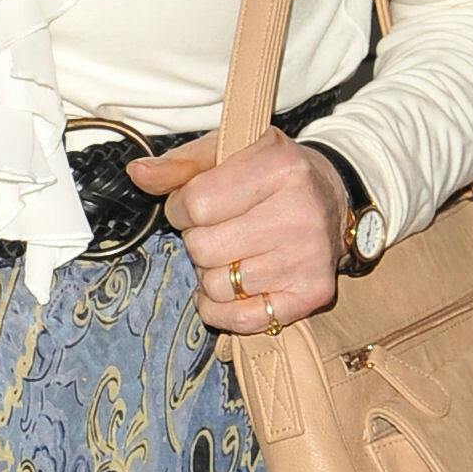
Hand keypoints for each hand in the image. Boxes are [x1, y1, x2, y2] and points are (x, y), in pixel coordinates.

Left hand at [125, 127, 348, 334]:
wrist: (335, 199)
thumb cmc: (272, 174)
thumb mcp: (231, 151)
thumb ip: (181, 164)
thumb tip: (137, 174)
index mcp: (279, 169)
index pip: (195, 204)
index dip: (181, 209)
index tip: (194, 206)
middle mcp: (299, 214)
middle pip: (202, 249)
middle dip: (198, 241)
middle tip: (219, 230)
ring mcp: (308, 259)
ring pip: (216, 286)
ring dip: (211, 274)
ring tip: (233, 253)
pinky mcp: (312, 294)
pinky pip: (240, 320)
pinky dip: (221, 310)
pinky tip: (231, 288)